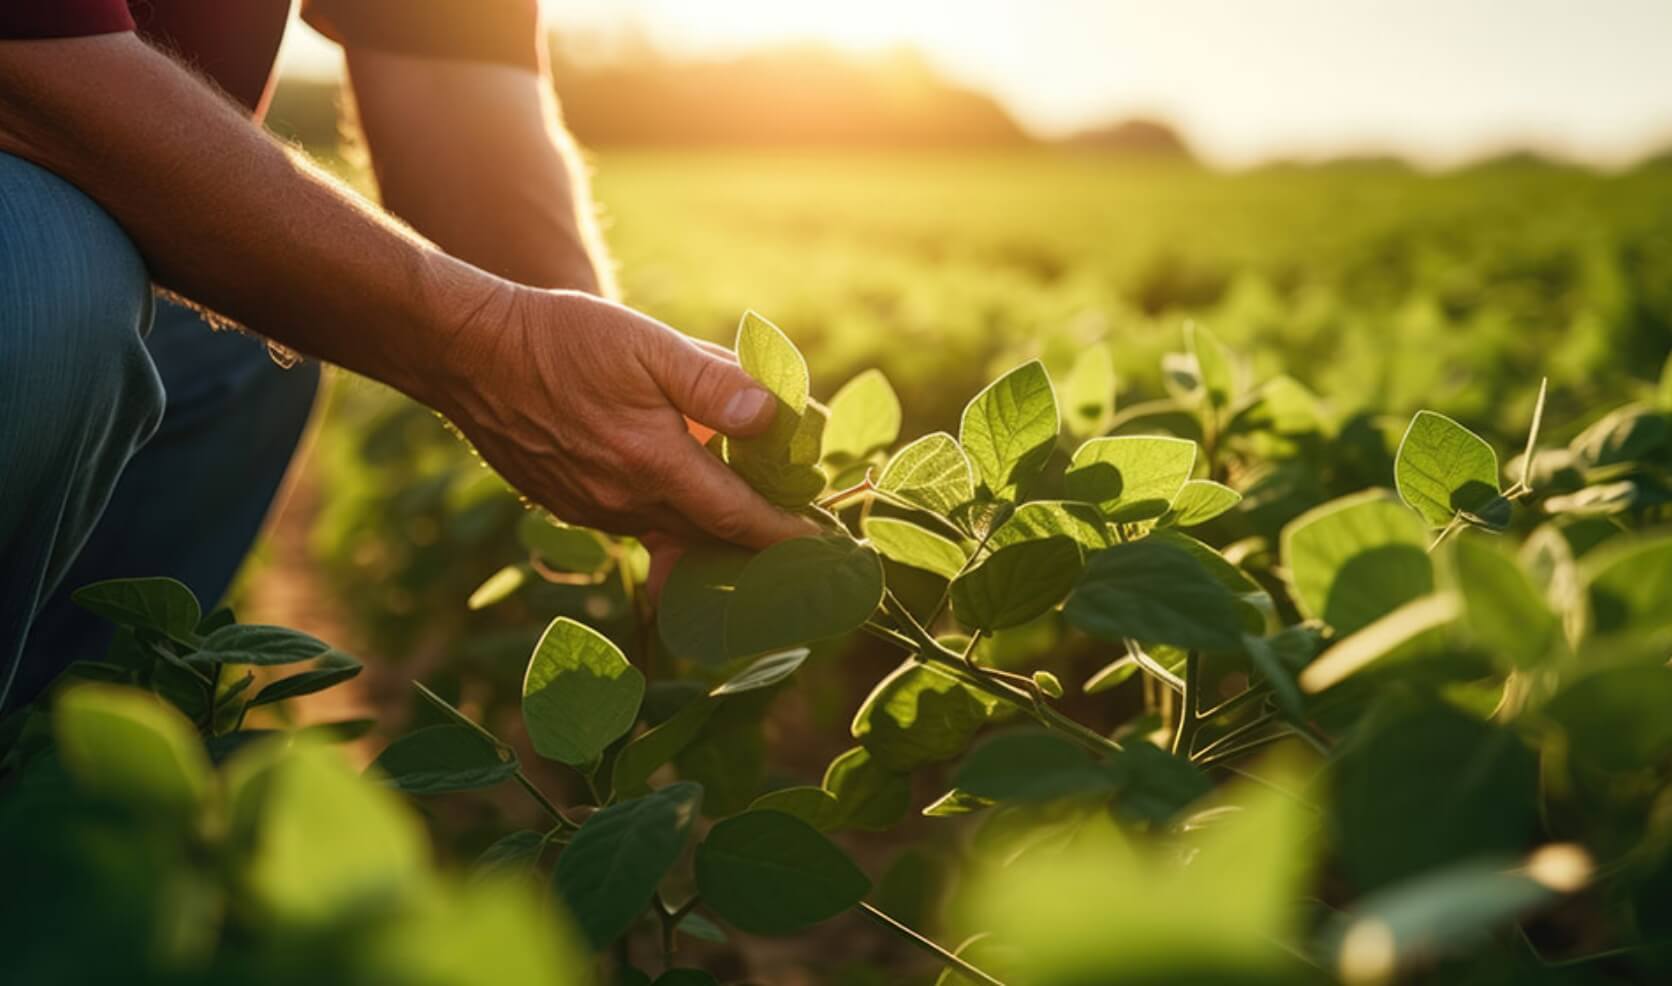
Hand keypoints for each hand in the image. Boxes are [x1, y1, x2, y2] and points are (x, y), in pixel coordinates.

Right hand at [432, 284, 815, 548]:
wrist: (468, 352)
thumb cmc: (563, 338)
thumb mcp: (647, 344)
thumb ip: (713, 382)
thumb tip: (776, 417)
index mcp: (652, 463)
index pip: (737, 517)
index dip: (783, 534)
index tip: (819, 544)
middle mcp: (623, 500)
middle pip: (707, 536)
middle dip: (753, 540)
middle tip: (796, 535)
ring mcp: (591, 509)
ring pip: (668, 531)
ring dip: (708, 529)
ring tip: (745, 517)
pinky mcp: (566, 504)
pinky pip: (632, 523)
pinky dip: (666, 515)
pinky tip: (677, 491)